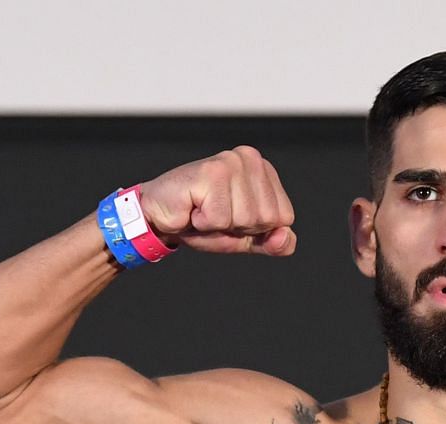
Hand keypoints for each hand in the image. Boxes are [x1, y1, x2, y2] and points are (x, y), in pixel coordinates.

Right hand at [137, 147, 296, 255]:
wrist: (160, 217)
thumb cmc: (202, 221)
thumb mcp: (246, 238)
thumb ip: (272, 242)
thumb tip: (285, 237)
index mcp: (264, 171)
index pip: (284, 218)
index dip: (258, 230)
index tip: (233, 218)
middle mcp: (250, 159)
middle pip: (267, 219)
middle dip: (239, 228)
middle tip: (215, 214)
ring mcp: (231, 163)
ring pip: (245, 219)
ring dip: (219, 225)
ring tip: (204, 210)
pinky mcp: (211, 172)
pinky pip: (220, 218)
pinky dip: (203, 223)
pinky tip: (193, 208)